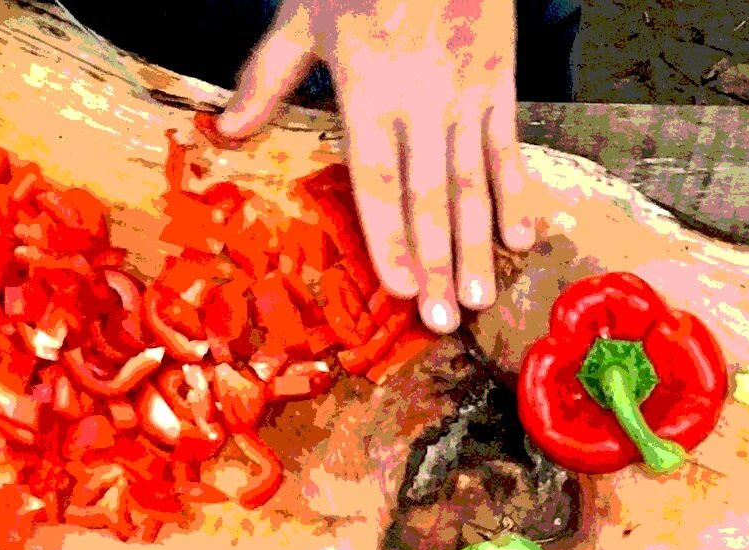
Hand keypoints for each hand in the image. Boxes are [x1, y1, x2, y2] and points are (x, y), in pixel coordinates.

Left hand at [218, 0, 536, 334]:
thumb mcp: (304, 14)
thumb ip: (269, 76)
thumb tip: (227, 130)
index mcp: (367, 85)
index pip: (377, 176)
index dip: (387, 235)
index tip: (396, 288)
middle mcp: (421, 98)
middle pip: (428, 194)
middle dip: (436, 261)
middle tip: (443, 321)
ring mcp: (467, 94)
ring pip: (472, 182)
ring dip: (477, 245)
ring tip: (478, 299)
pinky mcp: (502, 82)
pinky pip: (510, 148)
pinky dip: (517, 194)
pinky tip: (521, 240)